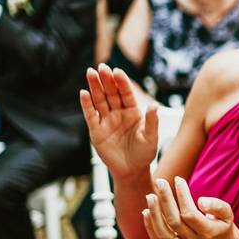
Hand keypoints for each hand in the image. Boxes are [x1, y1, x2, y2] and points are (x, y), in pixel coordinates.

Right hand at [80, 64, 157, 178]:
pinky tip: (84, 93)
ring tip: (90, 73)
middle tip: (101, 67)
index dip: (122, 83)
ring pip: (99, 100)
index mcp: (133, 112)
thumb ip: (152, 121)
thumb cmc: (144, 154)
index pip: (126, 94)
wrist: (132, 171)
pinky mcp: (96, 130)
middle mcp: (119, 113)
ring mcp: (107, 121)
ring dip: (95, 87)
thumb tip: (155, 105)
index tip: (118, 71)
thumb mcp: (151, 138)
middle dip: (106, 80)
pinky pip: (91, 115)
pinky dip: (87, 105)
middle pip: (111, 93)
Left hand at [143, 175, 238, 238]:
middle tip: (160, 182)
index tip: (178, 180)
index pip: (190, 214)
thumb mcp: (228, 214)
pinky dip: (149, 226)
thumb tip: (201, 201)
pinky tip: (146, 211)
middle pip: (174, 221)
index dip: (183, 196)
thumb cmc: (222, 223)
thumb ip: (217, 206)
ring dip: (154, 213)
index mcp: (208, 232)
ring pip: (163, 232)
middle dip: (166, 200)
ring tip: (150, 196)